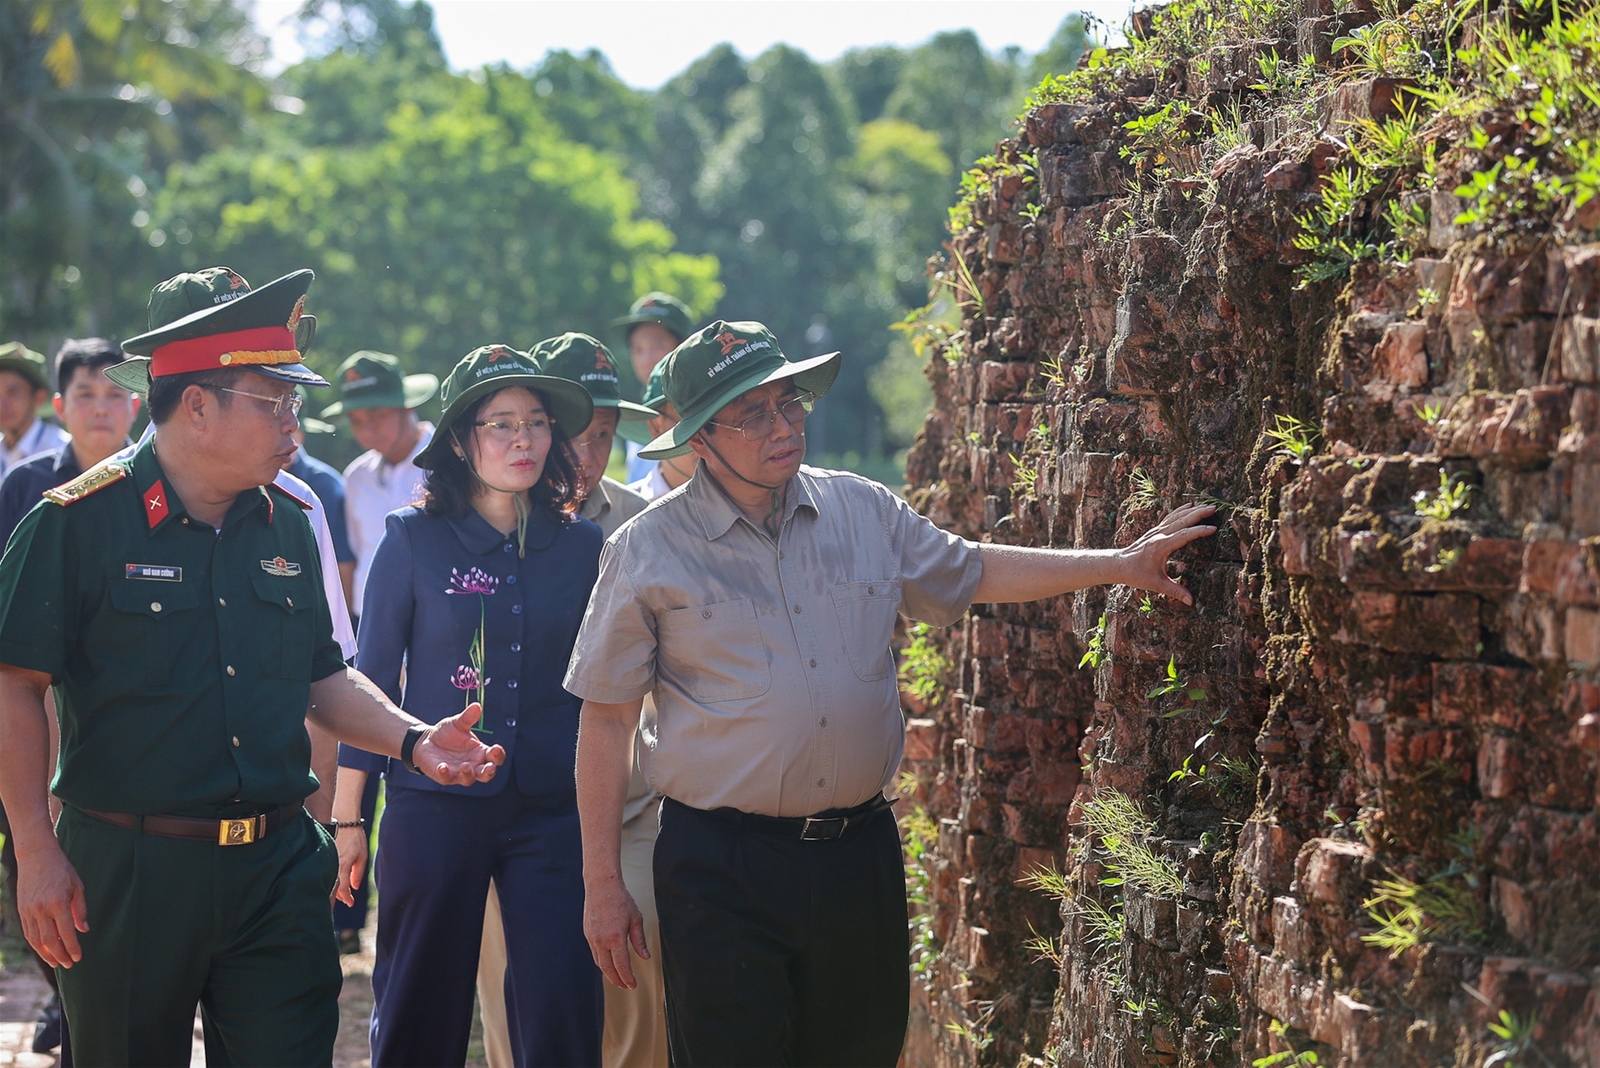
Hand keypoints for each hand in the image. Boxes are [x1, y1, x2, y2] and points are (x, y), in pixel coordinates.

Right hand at [16, 843, 87, 968]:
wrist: (36, 856)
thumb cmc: (61, 870)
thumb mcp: (77, 886)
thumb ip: (80, 910)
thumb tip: (84, 930)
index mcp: (58, 902)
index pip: (66, 932)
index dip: (72, 947)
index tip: (78, 958)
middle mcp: (41, 909)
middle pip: (50, 940)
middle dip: (60, 955)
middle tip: (69, 965)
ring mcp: (29, 910)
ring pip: (36, 939)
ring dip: (47, 953)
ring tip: (57, 962)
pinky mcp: (21, 910)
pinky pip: (28, 932)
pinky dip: (36, 944)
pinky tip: (44, 950)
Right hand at [332, 824, 367, 907]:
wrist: (344, 821)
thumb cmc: (355, 837)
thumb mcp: (362, 855)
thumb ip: (358, 873)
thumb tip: (354, 887)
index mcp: (343, 865)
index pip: (342, 889)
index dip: (347, 898)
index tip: (351, 903)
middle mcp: (333, 865)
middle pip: (332, 889)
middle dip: (337, 899)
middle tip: (343, 904)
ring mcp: (327, 861)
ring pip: (328, 882)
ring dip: (333, 891)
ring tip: (341, 896)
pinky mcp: (324, 857)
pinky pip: (326, 873)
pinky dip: (330, 881)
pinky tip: (334, 884)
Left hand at [413, 703, 505, 785]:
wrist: (426, 740)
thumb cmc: (447, 733)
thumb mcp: (457, 723)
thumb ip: (467, 717)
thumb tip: (476, 706)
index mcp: (481, 752)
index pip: (495, 757)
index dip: (498, 755)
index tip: (495, 749)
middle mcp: (473, 765)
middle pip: (486, 774)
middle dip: (489, 772)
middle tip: (489, 767)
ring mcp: (459, 772)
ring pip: (469, 779)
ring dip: (469, 774)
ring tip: (465, 766)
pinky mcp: (445, 776)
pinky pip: (447, 778)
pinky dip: (446, 774)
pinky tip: (443, 766)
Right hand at [583, 874, 647, 988]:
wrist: (601, 885)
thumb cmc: (621, 900)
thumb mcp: (636, 919)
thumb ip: (639, 940)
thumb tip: (645, 957)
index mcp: (616, 937)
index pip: (622, 965)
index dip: (628, 978)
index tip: (633, 985)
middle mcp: (601, 940)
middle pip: (608, 969)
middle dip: (617, 980)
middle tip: (625, 986)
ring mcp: (592, 937)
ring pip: (599, 962)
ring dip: (609, 973)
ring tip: (618, 978)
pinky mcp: (588, 933)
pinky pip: (595, 953)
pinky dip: (602, 961)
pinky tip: (609, 962)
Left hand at [1118, 503, 1216, 605]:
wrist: (1118, 565)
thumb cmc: (1136, 575)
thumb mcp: (1155, 584)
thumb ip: (1175, 591)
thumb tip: (1191, 602)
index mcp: (1161, 546)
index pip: (1184, 535)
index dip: (1199, 532)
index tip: (1213, 529)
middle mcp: (1159, 535)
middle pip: (1181, 520)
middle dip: (1198, 514)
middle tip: (1214, 508)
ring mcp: (1156, 531)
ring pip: (1176, 516)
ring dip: (1192, 510)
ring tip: (1206, 505)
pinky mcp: (1154, 531)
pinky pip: (1170, 517)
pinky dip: (1180, 511)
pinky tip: (1188, 506)